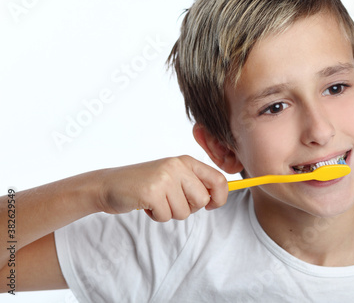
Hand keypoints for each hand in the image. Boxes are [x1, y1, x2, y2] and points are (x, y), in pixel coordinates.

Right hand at [96, 156, 227, 221]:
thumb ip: (194, 184)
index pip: (219, 179)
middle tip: (171, 201)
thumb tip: (219, 198)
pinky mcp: (152, 192)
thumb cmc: (144, 183)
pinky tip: (146, 204)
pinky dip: (156, 216)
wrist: (109, 184)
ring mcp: (164, 178)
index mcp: (186, 161)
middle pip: (202, 200)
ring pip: (184, 212)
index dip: (220, 197)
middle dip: (188, 208)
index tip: (211, 205)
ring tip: (156, 200)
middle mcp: (177, 166)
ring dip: (169, 212)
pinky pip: (166, 216)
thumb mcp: (173, 176)